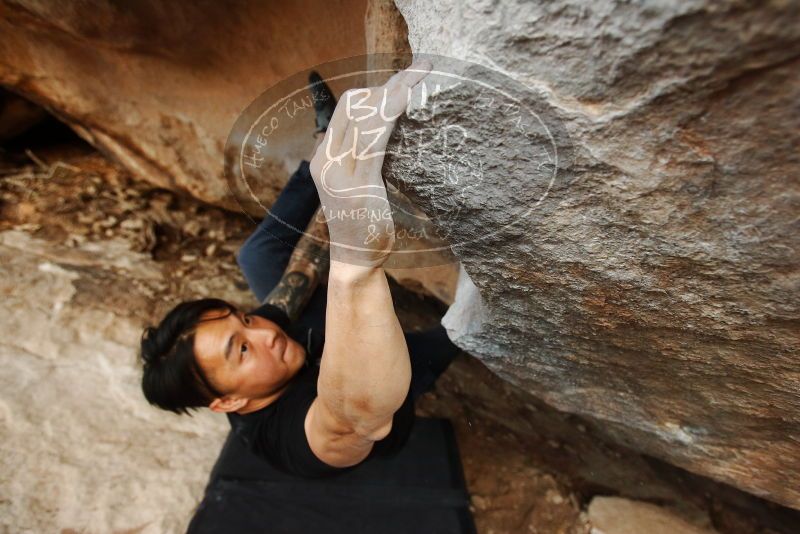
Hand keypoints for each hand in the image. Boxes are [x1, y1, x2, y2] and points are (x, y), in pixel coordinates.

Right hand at [309, 59, 431, 267]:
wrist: (355, 261)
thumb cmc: (363, 223)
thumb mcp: (356, 185)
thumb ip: (362, 160)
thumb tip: (384, 133)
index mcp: (324, 157)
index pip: (347, 109)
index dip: (376, 88)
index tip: (404, 77)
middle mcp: (326, 160)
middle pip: (355, 104)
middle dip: (389, 82)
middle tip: (421, 68)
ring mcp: (339, 172)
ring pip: (365, 116)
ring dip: (396, 91)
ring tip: (421, 75)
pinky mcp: (358, 185)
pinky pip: (375, 140)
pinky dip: (392, 115)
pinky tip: (409, 101)